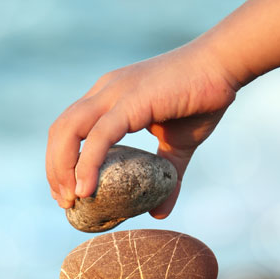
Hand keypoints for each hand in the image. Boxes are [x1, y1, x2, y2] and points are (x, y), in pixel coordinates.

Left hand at [46, 43, 237, 217]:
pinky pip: (100, 135)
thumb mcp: (179, 146)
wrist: (225, 65)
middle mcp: (104, 91)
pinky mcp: (132, 100)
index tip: (66, 192)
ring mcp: (115, 93)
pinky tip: (84, 189)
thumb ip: (167, 177)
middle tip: (64, 202)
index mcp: (108, 97)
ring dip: (62, 168)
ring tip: (70, 199)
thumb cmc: (202, 99)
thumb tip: (160, 214)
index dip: (59, 161)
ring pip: (69, 131)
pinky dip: (88, 162)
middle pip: (60, 131)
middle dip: (54, 169)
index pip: (68, 129)